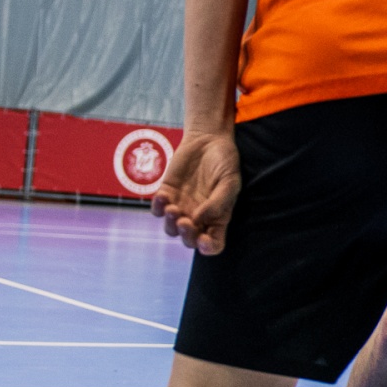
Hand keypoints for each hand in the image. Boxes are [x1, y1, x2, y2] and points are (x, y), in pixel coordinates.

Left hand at [152, 130, 240, 254]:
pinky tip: (162, 196)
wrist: (207, 139)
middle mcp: (199, 217)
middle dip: (186, 235)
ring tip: (172, 208)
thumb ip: (217, 203)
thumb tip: (199, 220)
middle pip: (189, 239)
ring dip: (170, 223)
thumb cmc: (224, 161)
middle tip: (185, 220)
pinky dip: (157, 207)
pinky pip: (157, 210)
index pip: (213, 243)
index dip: (208, 248)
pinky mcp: (167, 194)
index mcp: (218, 218)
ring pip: (171, 228)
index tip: (204, 240)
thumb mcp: (230, 181)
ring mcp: (181, 206)